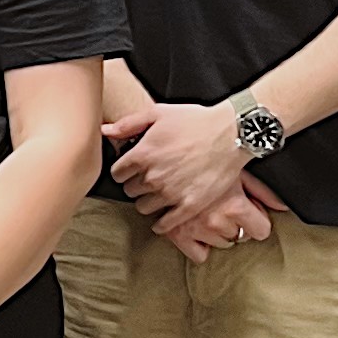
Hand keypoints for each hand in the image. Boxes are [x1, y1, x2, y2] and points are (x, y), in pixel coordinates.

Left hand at [108, 95, 248, 224]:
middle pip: (130, 190)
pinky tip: (163, 218)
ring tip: (158, 193)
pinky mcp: (189, 206)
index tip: (132, 170)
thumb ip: (128, 124)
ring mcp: (171, 193)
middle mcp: (153, 176)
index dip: (124, 171)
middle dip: (136, 184)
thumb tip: (105, 131)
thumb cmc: (196, 121)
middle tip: (148, 178)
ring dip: (148, 201)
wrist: (231, 134)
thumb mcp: (159, 113)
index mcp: (142, 154)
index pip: (117, 173)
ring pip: (143, 207)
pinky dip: (161, 223)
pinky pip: (165, 223)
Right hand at [155, 172, 283, 260]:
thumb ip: (263, 191)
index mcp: (234, 206)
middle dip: (234, 222)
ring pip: (221, 243)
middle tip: (222, 204)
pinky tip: (196, 227)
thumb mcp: (238, 170)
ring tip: (207, 210)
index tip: (246, 210)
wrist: (169, 158)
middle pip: (239, 236)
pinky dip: (198, 244)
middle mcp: (216, 221)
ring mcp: (196, 229)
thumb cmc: (206, 160)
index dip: (255, 219)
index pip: (260, 231)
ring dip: (216, 231)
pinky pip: (198, 254)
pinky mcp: (177, 234)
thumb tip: (282, 207)